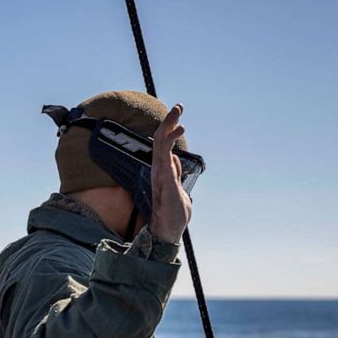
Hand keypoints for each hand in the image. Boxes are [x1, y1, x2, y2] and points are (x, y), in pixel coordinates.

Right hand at [149, 104, 192, 243]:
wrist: (168, 231)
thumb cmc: (172, 212)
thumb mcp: (177, 187)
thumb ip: (174, 172)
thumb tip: (174, 159)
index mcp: (163, 170)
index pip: (164, 144)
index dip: (170, 128)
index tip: (178, 114)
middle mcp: (158, 170)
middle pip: (161, 140)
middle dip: (168, 122)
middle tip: (178, 107)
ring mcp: (160, 176)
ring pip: (161, 147)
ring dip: (169, 130)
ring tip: (179, 117)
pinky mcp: (166, 183)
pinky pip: (165, 160)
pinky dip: (170, 146)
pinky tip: (177, 135)